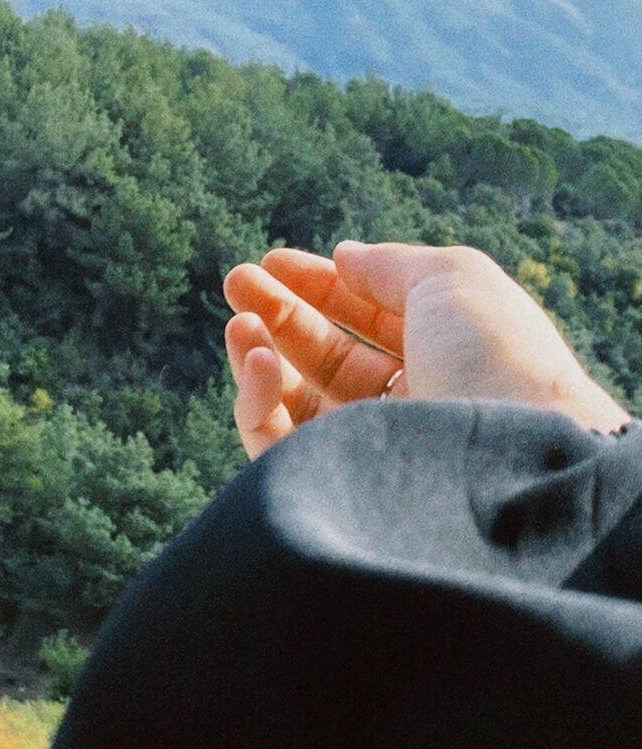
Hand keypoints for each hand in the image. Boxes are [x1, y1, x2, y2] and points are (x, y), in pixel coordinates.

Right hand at [223, 241, 630, 459]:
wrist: (512, 452)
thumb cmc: (494, 356)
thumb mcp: (452, 279)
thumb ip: (389, 265)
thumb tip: (343, 256)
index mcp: (444, 359)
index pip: (369, 321)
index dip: (322, 287)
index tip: (274, 261)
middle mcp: (409, 408)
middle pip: (327, 357)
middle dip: (279, 313)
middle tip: (236, 280)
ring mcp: (372, 452)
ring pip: (295, 403)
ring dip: (258, 354)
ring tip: (239, 323)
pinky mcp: (336, 492)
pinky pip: (278, 446)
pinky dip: (256, 400)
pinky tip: (255, 360)